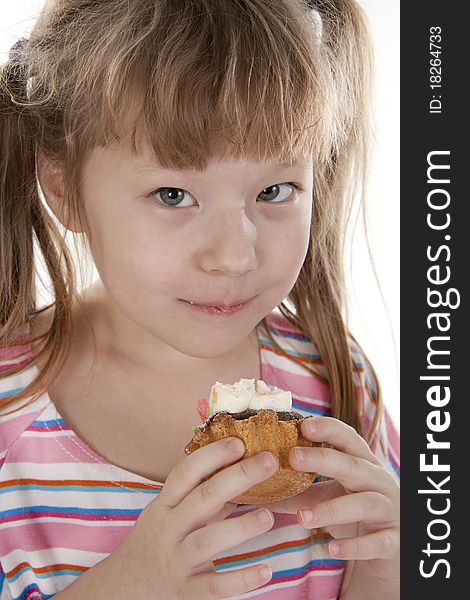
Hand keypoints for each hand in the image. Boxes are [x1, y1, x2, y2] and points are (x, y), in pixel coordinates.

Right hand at [112, 437, 278, 598]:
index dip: (211, 455)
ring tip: (268, 516)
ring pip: (208, 541)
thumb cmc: (153, 543)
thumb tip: (242, 471)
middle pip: (203, 498)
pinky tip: (265, 571)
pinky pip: (215, 587)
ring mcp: (177, 561)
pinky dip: (241, 579)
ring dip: (240, 527)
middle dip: (238, 477)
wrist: (119, 592)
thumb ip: (201, 497)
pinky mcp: (186, 592)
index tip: (238, 442)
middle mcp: (169, 530)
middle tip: (269, 461)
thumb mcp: (167, 515)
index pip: (185, 473)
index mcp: (164, 506)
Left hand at [262, 416, 399, 599]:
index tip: (303, 424)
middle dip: (324, 459)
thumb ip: (296, 492)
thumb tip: (253, 487)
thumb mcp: (327, 498)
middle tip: (293, 457)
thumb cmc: (354, 513)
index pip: (348, 438)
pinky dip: (354, 546)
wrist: (390, 549)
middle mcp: (378, 482)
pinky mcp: (393, 541)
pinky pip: (376, 542)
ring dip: (332, 509)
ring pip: (365, 503)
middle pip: (353, 465)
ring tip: (302, 517)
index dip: (328, 429)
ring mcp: (389, 510)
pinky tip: (330, 548)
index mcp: (362, 464)